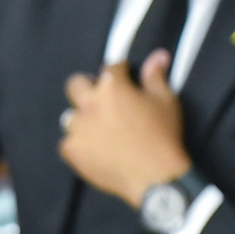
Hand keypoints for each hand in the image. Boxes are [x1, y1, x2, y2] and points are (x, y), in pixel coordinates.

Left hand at [59, 49, 192, 206]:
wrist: (155, 178)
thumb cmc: (164, 136)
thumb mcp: (166, 102)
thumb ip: (156, 77)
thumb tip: (158, 55)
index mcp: (112, 87)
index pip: (110, 68)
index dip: (120, 73)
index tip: (126, 79)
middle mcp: (89, 103)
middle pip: (75, 84)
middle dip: (87, 87)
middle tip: (103, 100)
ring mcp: (77, 128)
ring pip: (70, 116)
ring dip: (82, 119)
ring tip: (98, 130)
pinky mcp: (71, 150)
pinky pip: (68, 142)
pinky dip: (78, 144)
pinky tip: (93, 150)